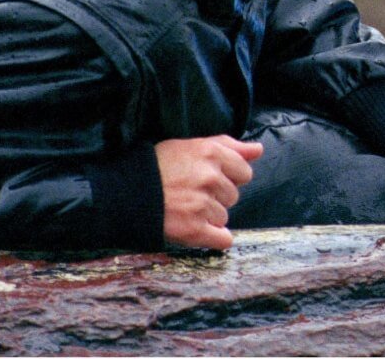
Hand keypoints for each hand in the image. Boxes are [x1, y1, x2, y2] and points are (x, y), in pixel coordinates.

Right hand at [153, 135, 263, 249]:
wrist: (126, 194)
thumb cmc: (159, 167)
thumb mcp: (192, 146)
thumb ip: (228, 146)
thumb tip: (258, 150)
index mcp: (211, 153)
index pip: (244, 172)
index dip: (228, 177)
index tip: (207, 179)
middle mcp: (210, 177)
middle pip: (233, 196)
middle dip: (216, 196)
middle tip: (190, 193)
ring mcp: (203, 204)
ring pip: (224, 217)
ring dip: (209, 216)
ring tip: (184, 208)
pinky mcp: (194, 229)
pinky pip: (223, 239)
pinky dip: (213, 238)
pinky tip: (196, 229)